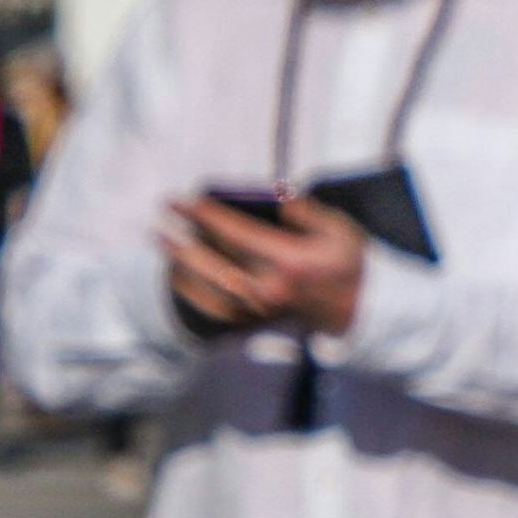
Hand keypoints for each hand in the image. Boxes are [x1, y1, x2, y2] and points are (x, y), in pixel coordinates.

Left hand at [165, 194, 367, 335]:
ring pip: (207, 290)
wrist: (358, 310)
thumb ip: (305, 210)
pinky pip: (214, 311)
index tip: (183, 201)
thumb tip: (274, 195)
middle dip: (181, 242)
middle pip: (213, 264)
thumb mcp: (339, 229)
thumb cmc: (347, 264)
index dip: (205, 216)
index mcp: (290, 261)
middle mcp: (271, 288)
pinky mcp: (257, 322)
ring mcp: (261, 309)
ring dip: (181, 267)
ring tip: (164, 245)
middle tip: (160, 223)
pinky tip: (180, 276)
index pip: (236, 234)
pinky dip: (192, 294)